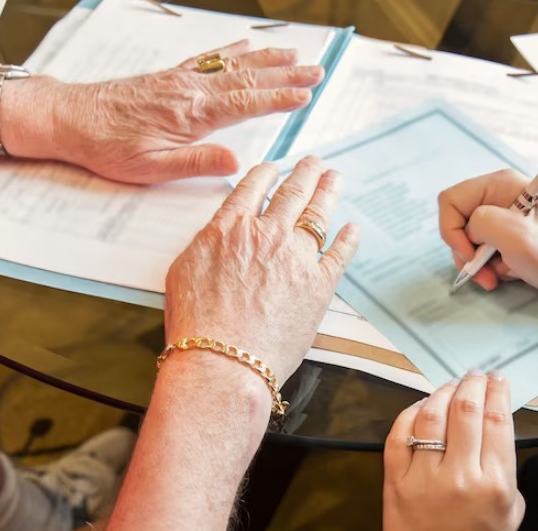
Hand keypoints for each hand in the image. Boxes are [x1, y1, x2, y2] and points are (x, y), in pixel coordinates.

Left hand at [7, 40, 322, 183]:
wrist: (70, 118)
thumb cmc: (108, 148)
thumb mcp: (151, 168)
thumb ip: (196, 163)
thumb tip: (236, 163)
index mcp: (191, 114)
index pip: (246, 103)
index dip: (279, 98)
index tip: (306, 94)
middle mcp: (191, 90)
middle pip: (248, 78)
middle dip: (286, 74)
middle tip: (317, 70)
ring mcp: (181, 79)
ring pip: (233, 64)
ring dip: (268, 59)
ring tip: (296, 54)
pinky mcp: (170, 76)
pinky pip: (209, 58)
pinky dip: (233, 51)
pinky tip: (247, 46)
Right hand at [164, 155, 358, 388]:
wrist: (223, 361)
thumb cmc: (197, 324)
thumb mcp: (184, 271)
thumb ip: (207, 244)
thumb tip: (219, 235)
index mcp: (231, 227)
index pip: (254, 187)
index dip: (267, 173)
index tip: (275, 168)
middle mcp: (267, 234)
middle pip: (292, 193)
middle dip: (305, 173)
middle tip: (314, 162)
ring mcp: (297, 258)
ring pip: (318, 214)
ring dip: (328, 192)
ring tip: (335, 178)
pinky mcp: (320, 286)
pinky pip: (339, 254)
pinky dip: (348, 239)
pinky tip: (353, 229)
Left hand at [383, 371, 523, 530]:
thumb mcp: (512, 508)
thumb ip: (505, 466)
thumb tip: (494, 425)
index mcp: (495, 483)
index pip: (497, 421)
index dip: (497, 392)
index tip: (497, 379)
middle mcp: (460, 476)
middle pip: (465, 410)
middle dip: (472, 385)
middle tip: (474, 376)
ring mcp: (424, 477)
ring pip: (431, 416)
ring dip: (442, 393)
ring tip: (450, 386)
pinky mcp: (396, 481)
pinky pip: (398, 434)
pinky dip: (409, 413)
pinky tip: (420, 406)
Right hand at [438, 169, 537, 298]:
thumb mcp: (518, 236)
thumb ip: (483, 223)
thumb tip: (468, 231)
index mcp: (499, 185)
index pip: (451, 200)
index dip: (452, 230)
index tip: (470, 254)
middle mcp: (496, 195)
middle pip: (456, 222)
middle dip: (465, 252)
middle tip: (484, 273)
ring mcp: (500, 214)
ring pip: (466, 239)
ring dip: (477, 263)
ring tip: (498, 275)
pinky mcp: (503, 232)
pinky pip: (480, 248)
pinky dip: (488, 265)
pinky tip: (508, 270)